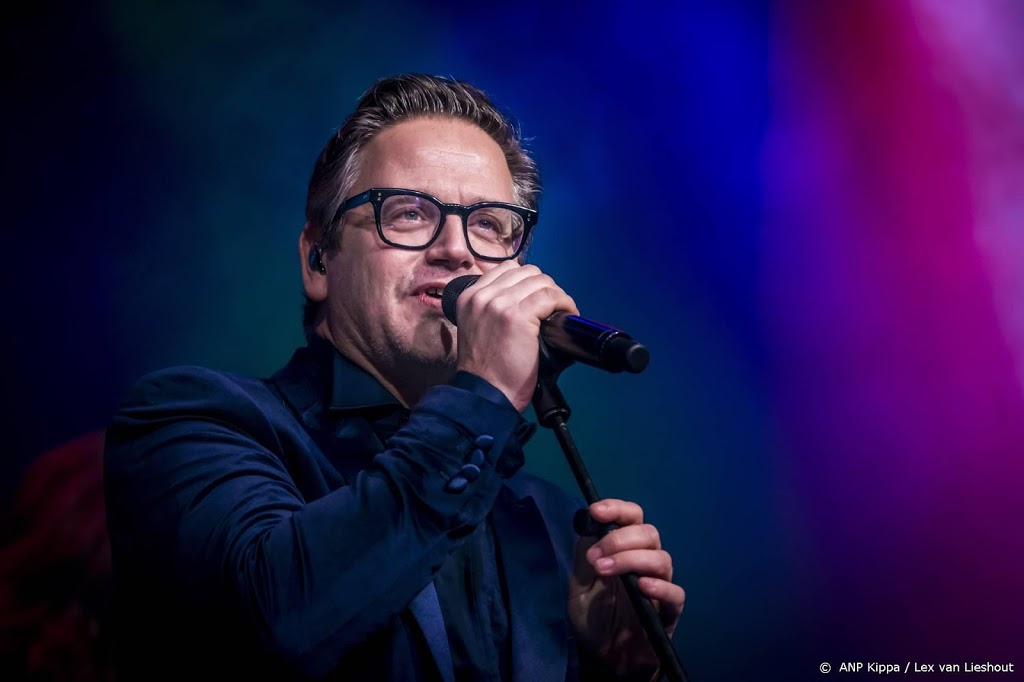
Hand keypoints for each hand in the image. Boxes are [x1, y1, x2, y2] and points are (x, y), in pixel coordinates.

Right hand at [454, 262, 577, 410]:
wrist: (485, 394)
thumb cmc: (487, 371)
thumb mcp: (478, 329)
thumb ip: (493, 309)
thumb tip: (527, 296)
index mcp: (469, 297)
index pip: (506, 269)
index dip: (528, 281)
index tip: (539, 297)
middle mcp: (481, 296)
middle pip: (526, 272)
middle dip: (544, 287)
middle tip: (552, 307)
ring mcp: (499, 304)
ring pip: (541, 281)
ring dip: (557, 295)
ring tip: (561, 312)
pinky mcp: (517, 316)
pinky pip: (550, 296)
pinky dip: (564, 303)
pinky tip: (566, 315)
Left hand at [569, 499, 684, 676]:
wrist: (605, 655)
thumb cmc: (594, 615)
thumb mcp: (579, 584)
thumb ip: (584, 555)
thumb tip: (588, 523)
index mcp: (626, 548)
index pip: (632, 517)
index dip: (617, 509)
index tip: (596, 511)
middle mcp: (646, 561)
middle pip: (649, 533)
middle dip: (620, 538)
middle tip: (595, 556)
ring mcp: (660, 585)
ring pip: (661, 559)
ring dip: (631, 560)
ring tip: (605, 571)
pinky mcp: (669, 611)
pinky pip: (675, 593)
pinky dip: (659, 586)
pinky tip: (640, 587)